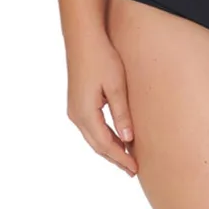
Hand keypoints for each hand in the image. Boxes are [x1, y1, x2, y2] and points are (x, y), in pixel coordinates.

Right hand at [66, 30, 137, 176]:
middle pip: (97, 145)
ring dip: (109, 148)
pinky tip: (115, 137)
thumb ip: (121, 113)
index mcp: (85, 113)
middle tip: (132, 170)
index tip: (134, 169)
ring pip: (93, 137)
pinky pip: (91, 127)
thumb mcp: (116, 86)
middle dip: (115, 158)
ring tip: (126, 158)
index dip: (120, 158)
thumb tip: (128, 140)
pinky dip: (103, 136)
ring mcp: (74, 110)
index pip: (105, 145)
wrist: (83, 38)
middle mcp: (76, 115)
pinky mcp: (77, 102)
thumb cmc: (102, 58)